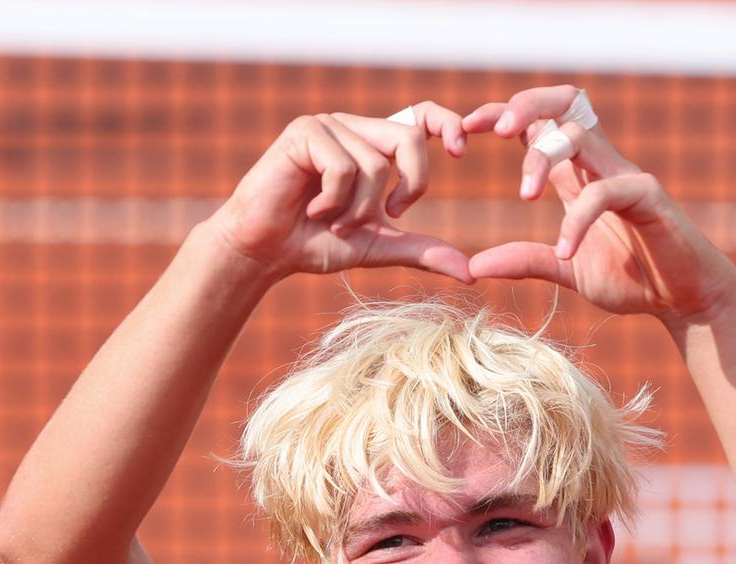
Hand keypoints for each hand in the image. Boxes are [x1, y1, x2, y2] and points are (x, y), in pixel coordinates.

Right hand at [206, 104, 472, 284]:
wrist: (265, 252)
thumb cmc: (316, 244)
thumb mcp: (378, 247)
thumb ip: (421, 251)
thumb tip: (470, 275)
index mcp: (374, 144)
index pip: (420, 116)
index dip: (446, 124)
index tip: (460, 153)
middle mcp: (354, 128)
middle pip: (408, 139)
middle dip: (409, 184)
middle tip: (390, 216)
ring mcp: (328, 126)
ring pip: (374, 164)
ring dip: (358, 208)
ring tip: (332, 220)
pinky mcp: (304, 132)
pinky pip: (343, 166)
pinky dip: (334, 200)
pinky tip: (311, 210)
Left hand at [462, 86, 735, 323]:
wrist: (684, 300)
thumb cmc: (633, 278)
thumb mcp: (566, 269)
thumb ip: (525, 260)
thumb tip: (474, 266)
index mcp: (577, 175)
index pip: (538, 123)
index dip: (501, 114)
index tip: (464, 128)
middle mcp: (599, 166)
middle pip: (561, 105)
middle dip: (524, 106)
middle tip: (493, 130)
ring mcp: (625, 176)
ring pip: (579, 136)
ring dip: (543, 157)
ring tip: (524, 195)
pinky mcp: (648, 197)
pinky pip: (605, 192)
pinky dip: (578, 219)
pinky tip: (565, 250)